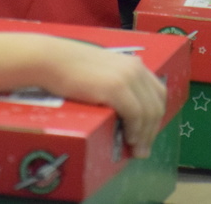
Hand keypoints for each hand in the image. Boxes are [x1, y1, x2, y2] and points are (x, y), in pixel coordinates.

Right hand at [39, 39, 166, 158]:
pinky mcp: (115, 87)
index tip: (147, 135)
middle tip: (142, 149)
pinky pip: (135, 114)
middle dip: (152, 131)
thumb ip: (117, 84)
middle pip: (156, 105)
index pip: (158, 94)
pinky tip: (128, 137)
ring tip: (135, 148)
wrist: (52, 60)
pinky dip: (135, 130)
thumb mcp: (102, 72)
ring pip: (149, 112)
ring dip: (145, 135)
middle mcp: (135, 69)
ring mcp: (127, 77)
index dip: (155, 118)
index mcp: (134, 64)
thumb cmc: (71, 68)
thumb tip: (124, 112)